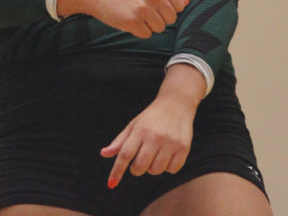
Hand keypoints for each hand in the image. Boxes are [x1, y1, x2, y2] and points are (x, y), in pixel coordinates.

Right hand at [57, 0, 188, 37]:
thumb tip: (188, 1)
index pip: (179, 7)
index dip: (167, 10)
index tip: (155, 7)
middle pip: (170, 20)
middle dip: (159, 19)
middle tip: (143, 12)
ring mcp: (143, 9)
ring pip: (159, 29)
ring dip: (149, 26)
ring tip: (135, 15)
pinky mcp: (133, 22)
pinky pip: (146, 35)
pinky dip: (138, 31)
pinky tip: (129, 21)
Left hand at [100, 64, 202, 187]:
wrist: (176, 103)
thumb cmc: (151, 117)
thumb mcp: (134, 125)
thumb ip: (120, 141)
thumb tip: (103, 154)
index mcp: (140, 130)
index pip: (125, 154)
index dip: (117, 171)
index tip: (111, 183)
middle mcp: (155, 137)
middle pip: (140, 166)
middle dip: (136, 169)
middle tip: (139, 161)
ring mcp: (170, 142)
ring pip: (156, 170)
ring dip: (152, 168)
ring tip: (155, 155)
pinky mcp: (184, 147)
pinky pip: (172, 170)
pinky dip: (168, 167)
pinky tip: (167, 155)